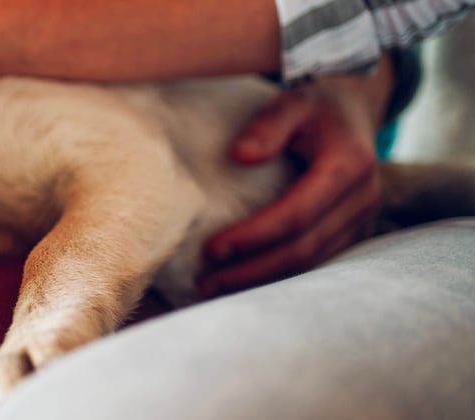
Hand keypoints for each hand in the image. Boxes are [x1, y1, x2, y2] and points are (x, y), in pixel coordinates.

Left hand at [197, 71, 392, 296]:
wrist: (354, 111)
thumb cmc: (316, 106)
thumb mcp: (293, 101)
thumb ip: (269, 124)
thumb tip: (241, 155)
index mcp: (349, 166)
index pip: (296, 215)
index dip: (254, 236)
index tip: (212, 250)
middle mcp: (362, 198)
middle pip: (304, 248)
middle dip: (253, 270)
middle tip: (206, 282)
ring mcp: (362, 218)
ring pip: (312, 262)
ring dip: (264, 280)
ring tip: (217, 286)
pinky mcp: (353, 229)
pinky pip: (318, 260)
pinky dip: (281, 275)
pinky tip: (246, 281)